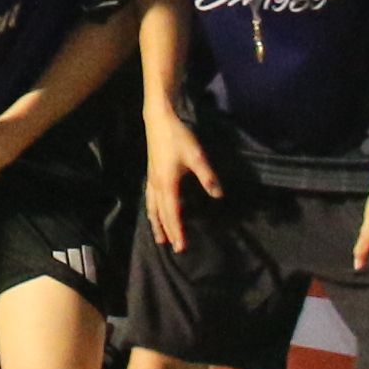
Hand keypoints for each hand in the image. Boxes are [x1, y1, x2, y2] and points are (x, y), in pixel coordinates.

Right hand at [142, 101, 220, 252]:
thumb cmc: (178, 137)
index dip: (177, 230)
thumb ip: (207, 177)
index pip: (172, 213)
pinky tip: (154, 211)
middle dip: (167, 231)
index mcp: (167, 184)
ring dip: (156, 223)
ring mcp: (151, 180)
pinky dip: (152, 210)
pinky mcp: (151, 174)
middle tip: (173, 248)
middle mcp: (156, 186)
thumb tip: (218, 195)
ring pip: (152, 208)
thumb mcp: (197, 156)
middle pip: (160, 214)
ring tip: (159, 237)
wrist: (158, 120)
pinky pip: (150, 199)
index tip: (181, 246)